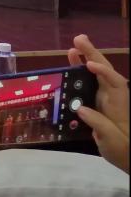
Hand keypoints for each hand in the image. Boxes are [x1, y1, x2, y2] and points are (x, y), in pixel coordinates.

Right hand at [68, 34, 129, 173]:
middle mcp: (113, 97)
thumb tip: (79, 108)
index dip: (104, 72)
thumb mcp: (112, 141)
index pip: (115, 83)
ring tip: (73, 48)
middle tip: (78, 39)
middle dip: (93, 54)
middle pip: (105, 71)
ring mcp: (105, 99)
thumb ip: (98, 124)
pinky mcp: (97, 104)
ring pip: (96, 75)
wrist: (128, 158)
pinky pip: (89, 84)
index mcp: (119, 105)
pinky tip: (72, 67)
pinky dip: (81, 73)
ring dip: (85, 60)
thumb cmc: (123, 150)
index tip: (90, 65)